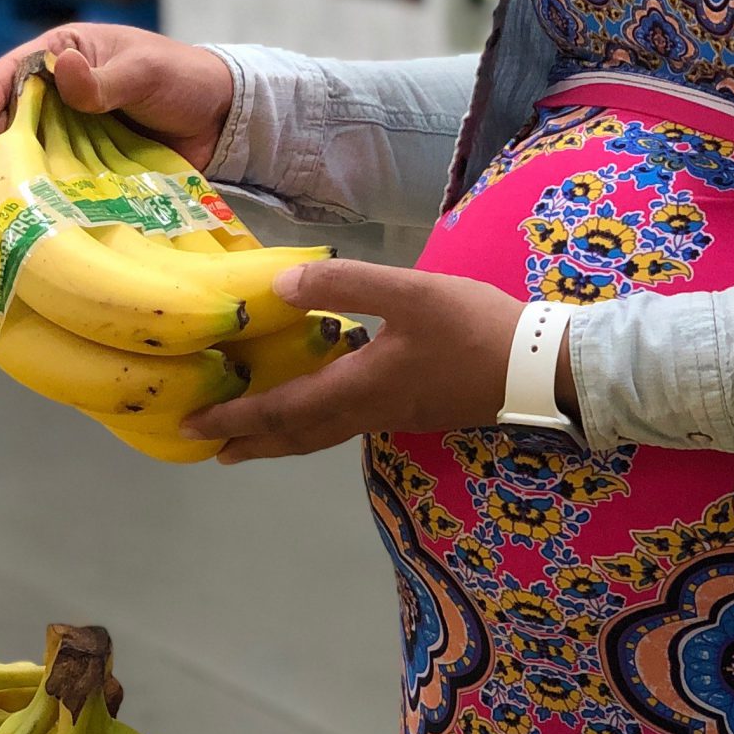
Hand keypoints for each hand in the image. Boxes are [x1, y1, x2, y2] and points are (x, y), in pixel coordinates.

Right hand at [0, 24, 233, 175]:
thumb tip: (66, 72)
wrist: (224, 119)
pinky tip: (25, 207)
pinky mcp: (91, 165)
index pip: (20, 68)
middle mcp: (64, 93)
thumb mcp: (144, 70)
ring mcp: (76, 132)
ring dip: (10, 167)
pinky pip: (61, 177)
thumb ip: (105, 79)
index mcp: (70, 55)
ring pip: (33, 148)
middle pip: (16, 114)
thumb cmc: (183, 77)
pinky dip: (43, 190)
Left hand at [182, 260, 534, 462]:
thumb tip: (281, 287)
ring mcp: (392, 416)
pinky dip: (314, 424)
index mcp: (359, 386)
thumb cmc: (473, 328)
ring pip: (322, 434)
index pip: (283, 410)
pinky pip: (345, 424)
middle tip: (210, 446)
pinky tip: (319, 405)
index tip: (194, 425)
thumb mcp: (409, 293)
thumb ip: (345, 286)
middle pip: (297, 436)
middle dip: (251, 441)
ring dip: (281, 438)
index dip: (236, 417)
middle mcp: (367, 412)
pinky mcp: (412, 410)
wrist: (539, 368)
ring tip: (251, 437)